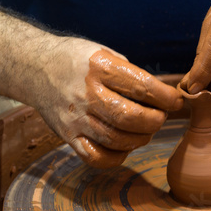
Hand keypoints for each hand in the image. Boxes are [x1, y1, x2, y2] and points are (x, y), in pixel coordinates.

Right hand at [36, 38, 182, 167]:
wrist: (35, 67)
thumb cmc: (76, 59)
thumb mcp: (104, 52)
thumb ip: (130, 74)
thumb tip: (161, 97)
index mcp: (99, 67)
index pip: (142, 87)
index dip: (166, 98)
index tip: (175, 100)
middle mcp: (86, 94)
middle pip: (131, 118)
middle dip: (155, 121)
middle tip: (160, 116)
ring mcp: (75, 118)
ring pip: (117, 140)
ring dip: (140, 139)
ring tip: (144, 130)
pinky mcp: (67, 135)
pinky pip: (96, 157)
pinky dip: (116, 157)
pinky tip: (123, 145)